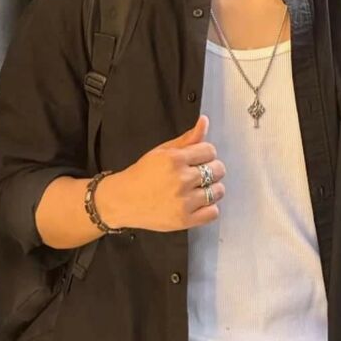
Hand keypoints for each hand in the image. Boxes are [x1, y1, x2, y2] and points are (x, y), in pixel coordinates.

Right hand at [104, 114, 226, 231]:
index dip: (205, 153)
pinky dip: (209, 208)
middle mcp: (181, 180)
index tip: (199, 159)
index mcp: (175, 159)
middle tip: (198, 174)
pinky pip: (213, 212)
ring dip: (212, 189)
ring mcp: (183, 201)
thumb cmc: (141, 175)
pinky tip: (198, 203)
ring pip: (218, 191)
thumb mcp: (162, 151)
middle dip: (211, 169)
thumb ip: (187, 138)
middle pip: (218, 170)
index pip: (210, 151)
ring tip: (198, 189)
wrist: (122, 200)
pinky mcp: (184, 220)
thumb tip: (204, 121)